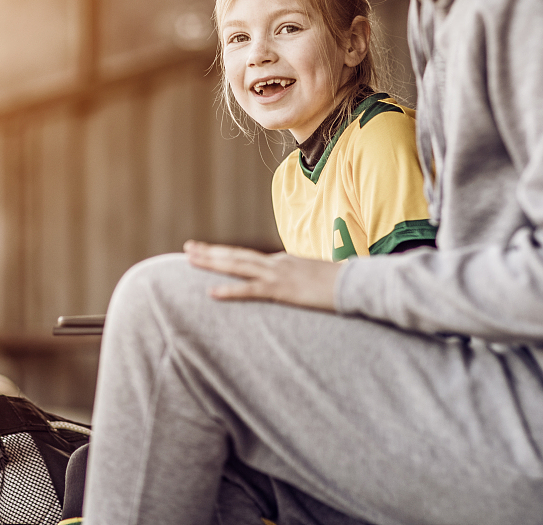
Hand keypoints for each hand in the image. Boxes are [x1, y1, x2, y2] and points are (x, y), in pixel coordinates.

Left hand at [184, 240, 340, 311]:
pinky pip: (250, 291)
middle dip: (210, 252)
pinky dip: (229, 291)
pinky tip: (211, 292)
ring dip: (212, 263)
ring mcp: (277, 275)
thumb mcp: (312, 278)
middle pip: (235, 256)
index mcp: (282, 261)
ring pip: (237, 267)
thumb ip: (298, 279)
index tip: (207, 251)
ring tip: (190, 260)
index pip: (247, 256)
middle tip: (188, 249)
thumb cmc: (339, 282)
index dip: (225, 254)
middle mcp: (275, 263)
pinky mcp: (282, 291)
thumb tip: (292, 285)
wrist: (355, 283)